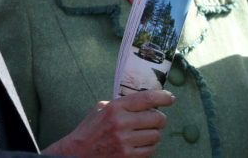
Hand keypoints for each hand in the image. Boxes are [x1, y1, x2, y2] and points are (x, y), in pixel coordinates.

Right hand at [42, 89, 174, 156]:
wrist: (76, 154)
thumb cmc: (89, 130)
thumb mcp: (101, 109)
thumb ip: (120, 103)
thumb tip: (143, 100)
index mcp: (115, 108)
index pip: (147, 98)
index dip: (163, 97)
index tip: (170, 98)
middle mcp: (121, 123)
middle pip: (157, 118)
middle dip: (161, 119)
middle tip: (158, 119)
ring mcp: (124, 141)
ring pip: (155, 136)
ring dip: (154, 134)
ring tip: (146, 133)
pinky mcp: (126, 157)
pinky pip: (150, 151)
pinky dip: (149, 147)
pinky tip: (142, 144)